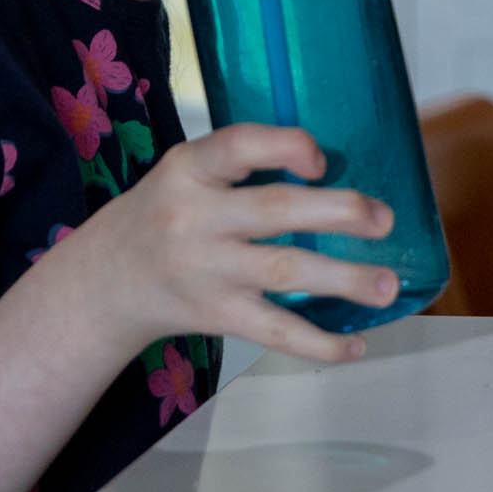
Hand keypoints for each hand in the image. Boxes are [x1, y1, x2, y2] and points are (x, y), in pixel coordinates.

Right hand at [51, 124, 398, 366]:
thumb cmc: (163, 214)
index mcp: (190, 168)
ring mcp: (207, 271)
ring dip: (344, 279)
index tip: (321, 160)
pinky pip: (273, 331)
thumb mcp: (185, 172)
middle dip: (338, 212)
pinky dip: (318, 343)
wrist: (104, 282)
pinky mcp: (216, 315)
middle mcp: (196, 217)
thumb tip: (332, 172)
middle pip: (275, 211)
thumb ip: (241, 165)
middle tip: (384, 220)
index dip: (286, 147)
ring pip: (284, 272)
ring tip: (388, 286)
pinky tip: (355, 345)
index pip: (239, 146)